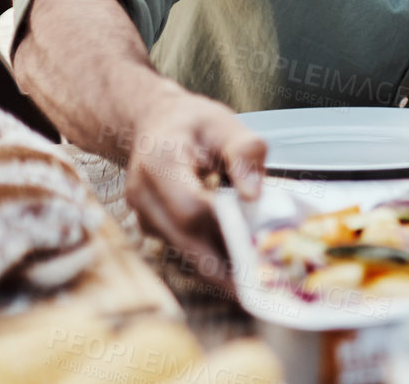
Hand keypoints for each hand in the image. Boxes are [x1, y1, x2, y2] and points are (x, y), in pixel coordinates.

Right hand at [123, 88, 265, 292]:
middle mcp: (144, 196)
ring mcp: (145, 216)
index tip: (260, 245)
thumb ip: (244, 151)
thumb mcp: (224, 124)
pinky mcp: (155, 228)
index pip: (191, 207)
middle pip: (185, 239)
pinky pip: (184, 249)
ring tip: (260, 280)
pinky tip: (242, 266)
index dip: (225, 227)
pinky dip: (213, 259)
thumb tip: (254, 194)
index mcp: (159, 164)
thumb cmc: (192, 123)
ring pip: (184, 251)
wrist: (154, 124)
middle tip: (264, 286)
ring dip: (220, 268)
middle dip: (224, 267)